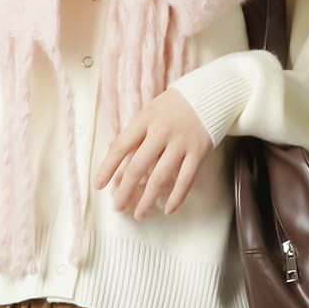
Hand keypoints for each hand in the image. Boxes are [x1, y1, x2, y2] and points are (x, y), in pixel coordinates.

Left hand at [92, 87, 211, 218]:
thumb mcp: (149, 113)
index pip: (121, 146)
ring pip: (161, 177)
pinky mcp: (199, 151)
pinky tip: (167, 209)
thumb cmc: (173, 107)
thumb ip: (135, 135)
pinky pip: (186, 179)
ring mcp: (182, 142)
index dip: (108, 168)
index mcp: (145, 119)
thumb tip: (115, 163)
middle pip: (139, 166)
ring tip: (139, 214)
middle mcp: (162, 131)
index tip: (98, 185)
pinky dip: (176, 197)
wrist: (210, 93)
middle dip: (125, 190)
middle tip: (118, 207)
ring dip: (148, 199)